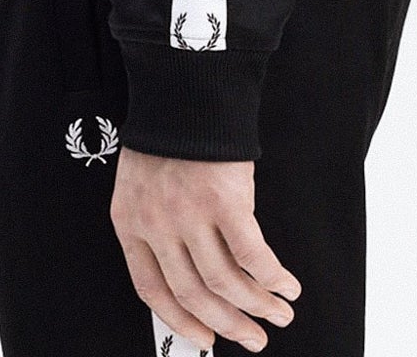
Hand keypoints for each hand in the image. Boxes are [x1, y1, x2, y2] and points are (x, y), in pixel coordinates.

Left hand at [110, 146, 301, 352]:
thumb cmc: (166, 133)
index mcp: (130, 224)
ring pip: (226, 282)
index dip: (182, 321)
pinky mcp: (226, 200)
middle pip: (193, 294)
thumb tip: (189, 276)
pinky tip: (286, 284)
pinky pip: (253, 255)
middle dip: (229, 324)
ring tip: (279, 314)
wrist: (184, 85)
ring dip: (257, 305)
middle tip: (254, 339)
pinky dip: (273, 277)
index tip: (206, 340)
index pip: (152, 291)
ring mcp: (191, 214)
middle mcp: (157, 226)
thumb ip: (155, 227)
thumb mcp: (139, 184)